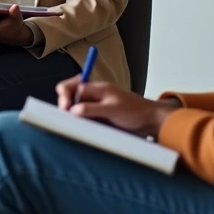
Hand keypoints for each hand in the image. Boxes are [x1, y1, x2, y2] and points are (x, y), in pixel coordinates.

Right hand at [56, 76, 178, 138]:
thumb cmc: (135, 111)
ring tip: (70, 122)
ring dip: (71, 115)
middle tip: (64, 114)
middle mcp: (93, 96)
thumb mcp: (114, 109)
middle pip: (71, 95)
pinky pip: (83, 119)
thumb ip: (93, 108)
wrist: (150, 122)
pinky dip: (79, 123)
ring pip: (75, 108)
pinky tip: (78, 128)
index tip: (65, 106)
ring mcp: (94, 107)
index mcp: (97, 88)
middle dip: (65, 103)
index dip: (66, 94)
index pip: (74, 86)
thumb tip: (73, 110)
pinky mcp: (97, 119)